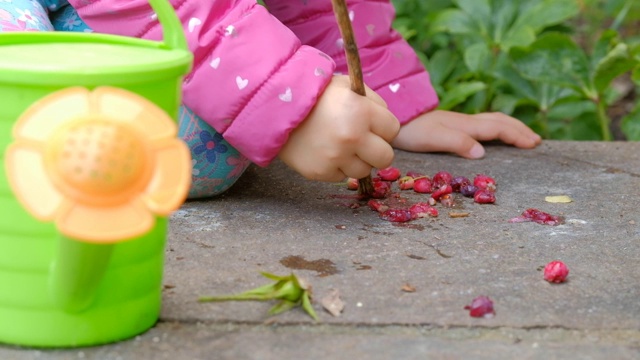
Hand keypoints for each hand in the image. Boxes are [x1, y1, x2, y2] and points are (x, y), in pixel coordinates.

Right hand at [279, 76, 399, 181]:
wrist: (276, 108)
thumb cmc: (315, 94)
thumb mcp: (347, 86)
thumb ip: (372, 102)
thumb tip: (386, 126)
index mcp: (362, 112)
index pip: (393, 130)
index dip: (383, 127)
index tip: (371, 125)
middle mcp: (352, 137)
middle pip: (386, 157)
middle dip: (376, 150)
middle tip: (362, 142)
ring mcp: (335, 158)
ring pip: (363, 170)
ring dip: (356, 160)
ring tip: (339, 146)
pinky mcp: (320, 172)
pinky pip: (341, 176)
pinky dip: (336, 166)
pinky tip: (324, 151)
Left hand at [392, 110, 541, 157]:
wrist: (393, 117)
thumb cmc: (411, 130)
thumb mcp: (434, 138)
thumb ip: (458, 143)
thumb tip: (482, 153)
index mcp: (465, 126)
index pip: (498, 128)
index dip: (517, 135)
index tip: (534, 144)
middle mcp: (465, 122)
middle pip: (499, 122)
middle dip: (519, 130)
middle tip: (536, 141)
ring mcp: (458, 123)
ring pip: (491, 121)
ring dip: (510, 128)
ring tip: (522, 136)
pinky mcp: (450, 126)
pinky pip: (481, 125)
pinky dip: (495, 129)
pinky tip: (491, 136)